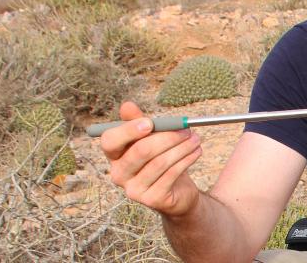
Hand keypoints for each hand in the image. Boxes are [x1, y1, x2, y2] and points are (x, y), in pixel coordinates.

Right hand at [100, 101, 202, 216]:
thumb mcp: (150, 137)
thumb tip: (127, 105)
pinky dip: (187, 159)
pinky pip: (171, 174)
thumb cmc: (160, 157)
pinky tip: (197, 152)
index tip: (149, 123)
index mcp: (114, 156)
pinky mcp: (152, 200)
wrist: (176, 190)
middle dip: (168, 137)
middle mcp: (119, 174)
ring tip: (196, 139)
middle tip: (186, 129)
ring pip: (160, 162)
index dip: (128, 131)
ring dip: (182, 147)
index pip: (109, 141)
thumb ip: (139, 121)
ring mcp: (134, 190)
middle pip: (140, 151)